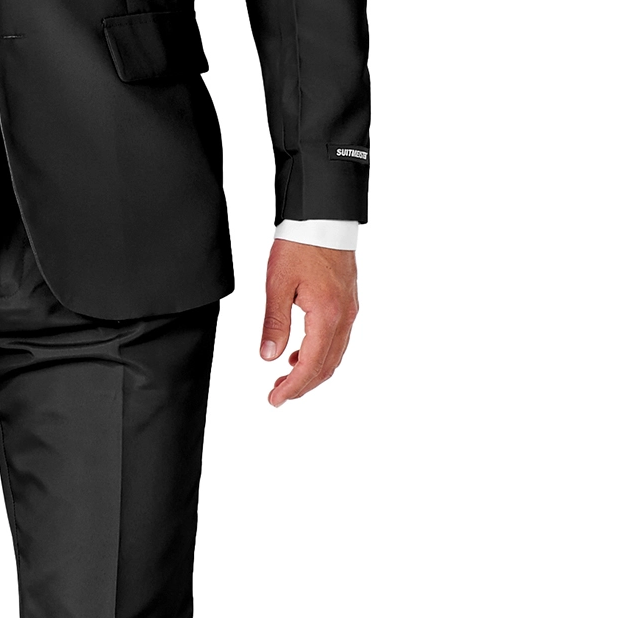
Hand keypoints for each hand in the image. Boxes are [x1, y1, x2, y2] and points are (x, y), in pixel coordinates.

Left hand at [261, 239, 357, 407]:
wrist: (323, 218)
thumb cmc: (301, 245)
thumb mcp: (278, 284)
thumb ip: (274, 323)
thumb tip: (269, 357)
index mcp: (327, 315)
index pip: (311, 365)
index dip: (293, 387)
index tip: (275, 399)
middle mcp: (344, 317)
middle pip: (326, 366)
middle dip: (302, 386)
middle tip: (277, 395)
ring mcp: (349, 311)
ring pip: (334, 355)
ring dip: (312, 372)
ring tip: (285, 379)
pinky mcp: (348, 303)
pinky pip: (338, 340)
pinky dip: (320, 355)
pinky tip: (300, 354)